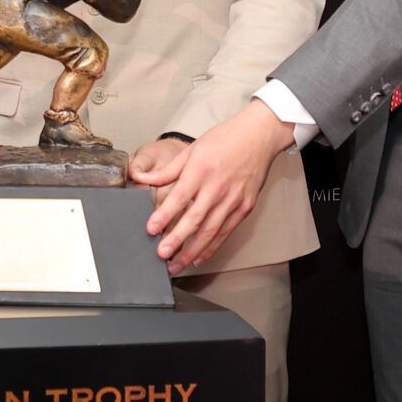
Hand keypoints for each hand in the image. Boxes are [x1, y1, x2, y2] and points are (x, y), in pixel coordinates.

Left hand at [135, 101, 293, 275]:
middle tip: (161, 255)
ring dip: (192, 252)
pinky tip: (199, 258)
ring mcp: (233, 199)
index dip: (164, 216)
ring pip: (210, 232)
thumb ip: (168, 171)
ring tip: (176, 265)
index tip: (150, 229)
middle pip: (195, 220)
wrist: (259, 136)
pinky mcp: (244, 207)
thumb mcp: (192, 150)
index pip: (179, 198)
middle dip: (176, 240)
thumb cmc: (225, 139)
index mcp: (201, 170)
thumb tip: (142, 179)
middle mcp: (217, 187)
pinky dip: (212, 247)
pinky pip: (225, 232)